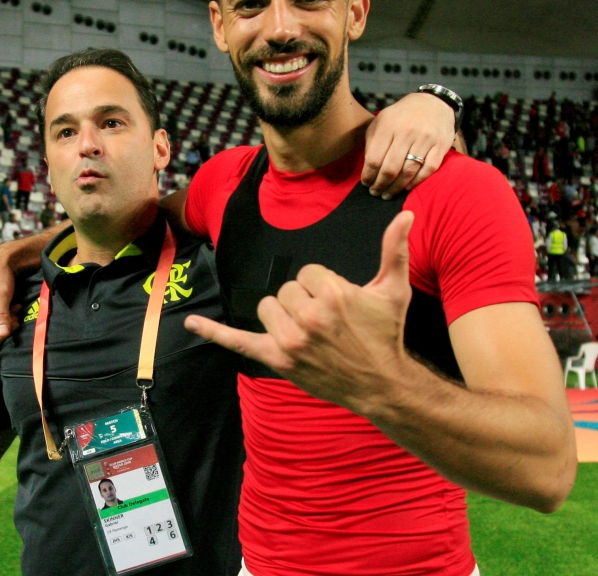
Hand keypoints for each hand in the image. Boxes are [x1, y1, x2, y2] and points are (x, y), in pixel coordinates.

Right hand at [0, 248, 19, 377]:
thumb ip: (1, 315)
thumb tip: (3, 333)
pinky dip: (10, 319)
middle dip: (0, 335)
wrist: (5, 262)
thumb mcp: (1, 295)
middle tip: (14, 322)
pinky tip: (17, 306)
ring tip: (16, 310)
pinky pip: (2, 325)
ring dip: (7, 326)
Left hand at [185, 212, 414, 412]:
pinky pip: (238, 341)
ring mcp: (290, 340)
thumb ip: (395, 249)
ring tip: (310, 331)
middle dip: (305, 300)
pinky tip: (190, 324)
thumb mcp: (394, 289)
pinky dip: (213, 333)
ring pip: (269, 307)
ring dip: (284, 314)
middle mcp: (308, 317)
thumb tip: (407, 214)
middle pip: (286, 289)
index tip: (340, 304)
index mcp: (332, 294)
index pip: (308, 271)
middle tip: (329, 322)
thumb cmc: (387, 334)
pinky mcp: (277, 359)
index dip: (323, 285)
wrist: (382, 384)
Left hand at [362, 93, 456, 198]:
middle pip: (390, 168)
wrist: (433, 103)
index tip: (366, 184)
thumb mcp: (381, 121)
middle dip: (381, 184)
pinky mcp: (440, 146)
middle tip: (377, 192)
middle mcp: (406, 132)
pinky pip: (428, 169)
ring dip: (396, 187)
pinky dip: (417, 181)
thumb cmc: (402, 116)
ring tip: (389, 194)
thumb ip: (372, 142)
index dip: (369, 175)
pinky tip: (407, 187)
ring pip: (408, 171)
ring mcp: (425, 139)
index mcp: (388, 126)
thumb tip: (368, 168)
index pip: (374, 158)